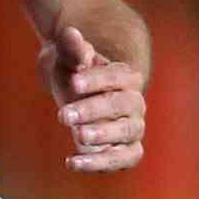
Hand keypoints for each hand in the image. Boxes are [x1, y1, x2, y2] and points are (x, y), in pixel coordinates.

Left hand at [41, 26, 145, 172]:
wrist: (73, 91)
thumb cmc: (73, 72)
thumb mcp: (68, 57)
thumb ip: (72, 48)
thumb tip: (72, 34)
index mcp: (126, 76)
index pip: (117, 77)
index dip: (96, 80)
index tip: (73, 82)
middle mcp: (135, 102)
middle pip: (122, 105)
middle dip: (93, 110)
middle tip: (63, 115)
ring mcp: (133, 127)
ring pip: (127, 132)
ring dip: (103, 135)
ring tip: (77, 136)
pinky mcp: (127, 151)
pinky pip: (123, 159)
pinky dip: (100, 163)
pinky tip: (71, 162)